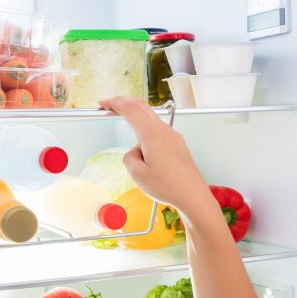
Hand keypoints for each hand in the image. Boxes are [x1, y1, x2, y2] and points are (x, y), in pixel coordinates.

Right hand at [99, 97, 212, 220]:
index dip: (114, 103)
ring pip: (151, 118)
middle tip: (111, 105)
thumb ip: (129, 157)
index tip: (104, 103)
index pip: (129, 109)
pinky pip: (159, 131)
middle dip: (124, 102)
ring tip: (128, 133)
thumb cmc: (168, 186)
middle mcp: (163, 130)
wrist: (192, 195)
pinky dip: (147, 131)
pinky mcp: (177, 144)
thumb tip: (134, 152)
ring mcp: (172, 136)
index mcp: (151, 134)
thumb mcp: (137, 174)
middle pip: (141, 106)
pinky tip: (145, 147)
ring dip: (136, 118)